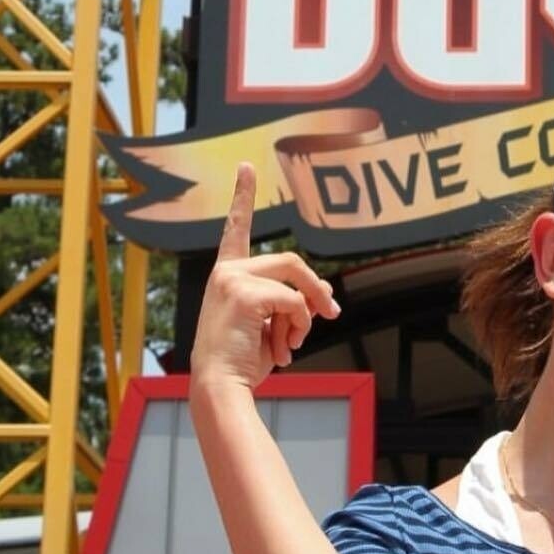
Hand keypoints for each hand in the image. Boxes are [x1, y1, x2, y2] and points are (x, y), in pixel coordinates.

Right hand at [189, 164, 340, 392]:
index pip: (236, 229)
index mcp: (228, 274)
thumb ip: (290, 301)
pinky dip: (300, 327)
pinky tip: (283, 350)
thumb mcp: (270, 325)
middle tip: (332, 315)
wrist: (221, 387)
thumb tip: (326, 294)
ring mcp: (233, 279)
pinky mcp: (244, 293)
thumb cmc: (242, 360)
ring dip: (308, 314)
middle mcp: (226, 271)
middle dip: (317, 289)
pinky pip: (294, 302)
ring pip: (295, 280)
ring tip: (295, 343)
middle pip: (290, 261)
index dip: (242, 196)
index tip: (247, 166)